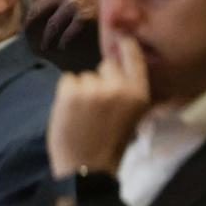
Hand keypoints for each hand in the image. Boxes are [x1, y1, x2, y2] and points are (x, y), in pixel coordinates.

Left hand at [26, 0, 99, 52]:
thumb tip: (34, 1)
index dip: (31, 8)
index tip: (29, 20)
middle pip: (36, 11)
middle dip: (30, 27)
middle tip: (29, 38)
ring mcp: (74, 1)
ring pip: (50, 26)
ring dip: (45, 39)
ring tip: (44, 46)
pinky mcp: (84, 16)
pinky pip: (66, 35)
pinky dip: (62, 43)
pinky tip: (62, 47)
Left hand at [46, 35, 150, 177]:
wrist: (86, 168)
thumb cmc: (110, 143)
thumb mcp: (132, 115)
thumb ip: (128, 90)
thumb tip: (120, 59)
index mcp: (139, 94)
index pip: (133, 57)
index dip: (125, 46)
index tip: (120, 36)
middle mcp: (118, 88)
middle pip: (105, 64)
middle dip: (100, 78)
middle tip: (96, 103)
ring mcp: (93, 89)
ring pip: (84, 75)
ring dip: (81, 89)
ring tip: (83, 114)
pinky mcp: (70, 93)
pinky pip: (67, 80)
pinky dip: (66, 93)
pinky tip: (71, 112)